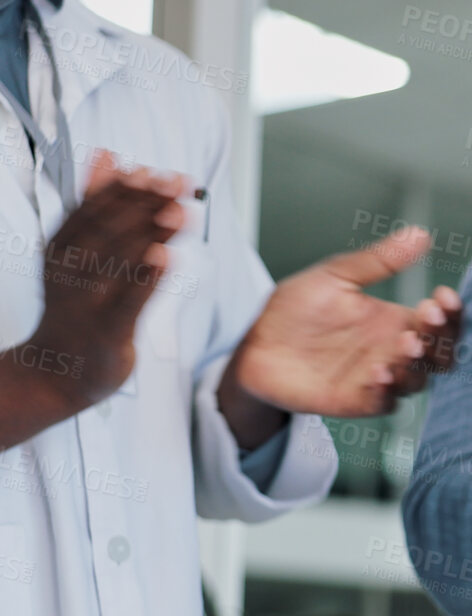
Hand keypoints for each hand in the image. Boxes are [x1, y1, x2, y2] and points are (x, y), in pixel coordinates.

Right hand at [25, 151, 184, 411]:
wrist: (57, 370)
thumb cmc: (76, 305)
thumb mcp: (77, 249)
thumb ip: (95, 203)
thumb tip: (107, 155)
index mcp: (63, 246)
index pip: (92, 209)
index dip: (125, 188)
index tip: (157, 170)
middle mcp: (70, 271)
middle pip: (108, 230)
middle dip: (145, 204)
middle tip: (177, 183)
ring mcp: (86, 302)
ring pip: (119, 262)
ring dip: (151, 233)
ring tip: (180, 210)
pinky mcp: (105, 332)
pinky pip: (127, 302)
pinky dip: (146, 279)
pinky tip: (166, 257)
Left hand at [220, 226, 462, 441]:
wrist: (256, 345)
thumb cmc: (295, 311)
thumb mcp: (337, 277)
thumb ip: (379, 261)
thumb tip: (419, 235)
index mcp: (395, 322)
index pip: (440, 323)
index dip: (451, 313)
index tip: (443, 296)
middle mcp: (393, 353)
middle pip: (440, 354)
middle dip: (442, 337)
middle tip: (429, 317)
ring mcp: (379, 379)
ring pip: (418, 380)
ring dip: (418, 363)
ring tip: (406, 344)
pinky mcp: (358, 401)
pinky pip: (385, 403)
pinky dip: (387, 390)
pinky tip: (379, 372)